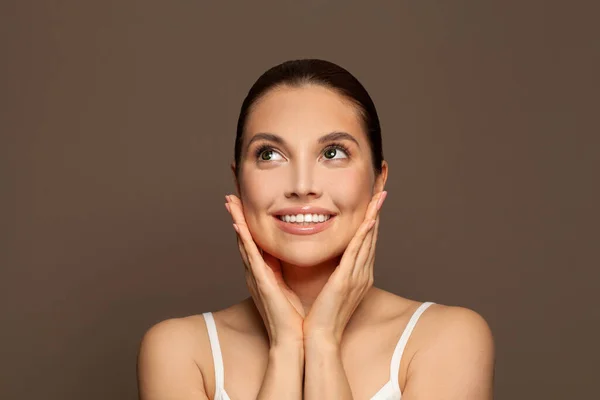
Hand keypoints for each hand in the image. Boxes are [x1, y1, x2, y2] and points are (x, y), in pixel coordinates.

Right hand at [225, 194, 304, 346]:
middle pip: (243, 237)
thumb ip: (286, 270)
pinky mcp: (261, 282)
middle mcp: (255, 272)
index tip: (243, 202)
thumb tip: (294, 255)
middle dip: (236, 215)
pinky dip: (243, 240)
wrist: (293, 339)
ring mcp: (256, 276)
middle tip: (230, 195)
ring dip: (236, 221)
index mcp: (263, 272)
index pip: (253, 241)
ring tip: (230, 202)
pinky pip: (250, 256)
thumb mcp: (289, 286)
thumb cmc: (294, 316)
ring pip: (243, 242)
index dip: (246, 221)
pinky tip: (238, 225)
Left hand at [302, 191, 386, 344]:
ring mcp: (356, 277)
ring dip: (373, 218)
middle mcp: (362, 274)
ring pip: (367, 241)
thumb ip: (333, 272)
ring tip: (378, 198)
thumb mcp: (330, 289)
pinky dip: (364, 235)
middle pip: (370, 238)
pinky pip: (357, 253)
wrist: (319, 338)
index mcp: (357, 276)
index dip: (370, 222)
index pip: (365, 243)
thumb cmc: (321, 316)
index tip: (372, 204)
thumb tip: (329, 259)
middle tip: (381, 193)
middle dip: (376, 214)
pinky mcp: (347, 280)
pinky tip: (369, 220)